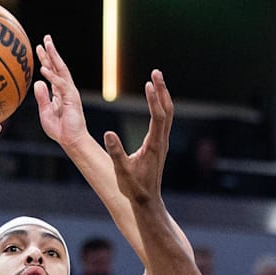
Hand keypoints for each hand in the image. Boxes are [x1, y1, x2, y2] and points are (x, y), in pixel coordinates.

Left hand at [33, 35, 89, 149]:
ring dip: (54, 57)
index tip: (39, 47)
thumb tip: (37, 82)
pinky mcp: (72, 98)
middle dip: (52, 51)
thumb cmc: (60, 129)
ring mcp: (70, 92)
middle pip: (58, 66)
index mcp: (60, 92)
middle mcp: (66, 89)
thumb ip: (42, 97)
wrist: (71, 140)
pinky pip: (61, 84)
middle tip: (46, 38)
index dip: (46, 59)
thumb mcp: (45, 112)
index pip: (52, 71)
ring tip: (47, 45)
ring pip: (62, 70)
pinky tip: (44, 69)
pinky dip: (52, 76)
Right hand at [106, 70, 174, 204]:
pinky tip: (154, 99)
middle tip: (156, 72)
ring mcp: (162, 142)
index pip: (158, 117)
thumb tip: (108, 133)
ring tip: (155, 79)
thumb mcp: (122, 170)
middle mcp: (161, 141)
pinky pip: (163, 120)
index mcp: (153, 146)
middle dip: (162, 90)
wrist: (146, 202)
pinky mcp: (159, 144)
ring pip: (167, 114)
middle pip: (167, 110)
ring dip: (162, 96)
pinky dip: (160, 106)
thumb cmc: (134, 188)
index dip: (154, 100)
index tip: (149, 83)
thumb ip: (115, 152)